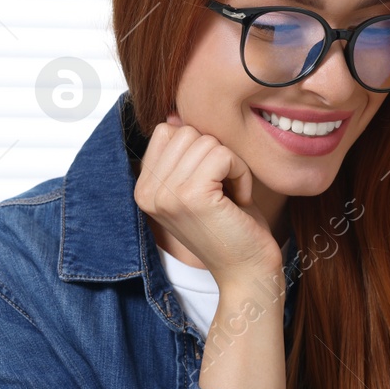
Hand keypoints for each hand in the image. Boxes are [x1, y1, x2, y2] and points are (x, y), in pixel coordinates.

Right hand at [134, 112, 282, 285]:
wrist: (247, 273)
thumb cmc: (231, 227)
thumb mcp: (199, 184)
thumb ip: (182, 154)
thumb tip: (174, 115)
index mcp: (143, 188)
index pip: (167, 131)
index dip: (199, 150)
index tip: (210, 184)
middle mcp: (147, 193)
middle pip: (187, 132)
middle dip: (216, 156)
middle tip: (223, 193)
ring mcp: (166, 195)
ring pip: (207, 141)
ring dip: (231, 166)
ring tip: (230, 199)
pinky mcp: (192, 196)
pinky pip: (223, 154)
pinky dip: (240, 173)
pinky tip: (238, 201)